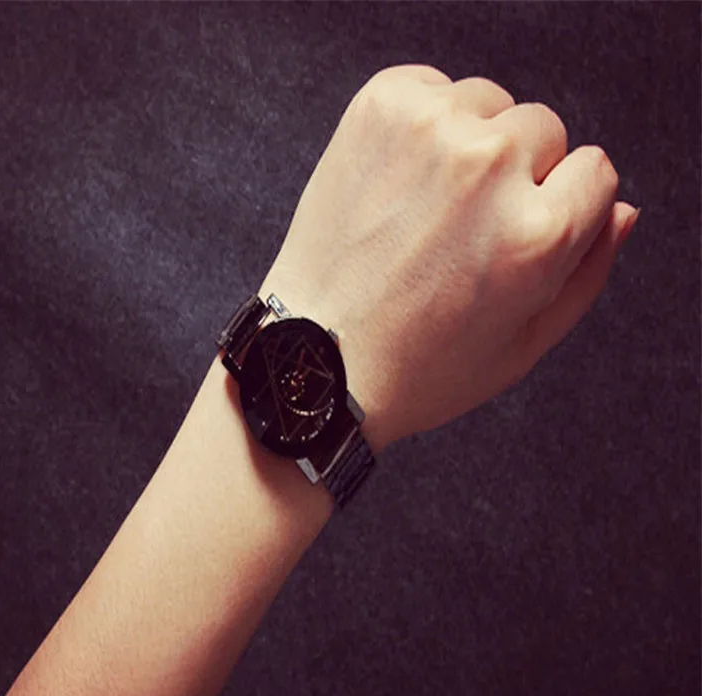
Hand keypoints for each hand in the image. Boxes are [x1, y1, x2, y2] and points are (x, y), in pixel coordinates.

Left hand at [259, 65, 638, 453]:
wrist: (315, 355)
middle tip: (462, 232)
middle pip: (545, 132)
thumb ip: (589, 271)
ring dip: (472, 145)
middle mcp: (489, 169)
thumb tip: (622, 208)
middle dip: (518, 176)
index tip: (519, 233)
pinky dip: (425, 122)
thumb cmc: (418, 365)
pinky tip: (400, 180)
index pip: (597, 171)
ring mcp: (431, 130)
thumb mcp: (524, 344)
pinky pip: (433, 87)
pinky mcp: (380, 107)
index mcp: (538, 232)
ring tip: (427, 208)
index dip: (562, 207)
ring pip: (490, 105)